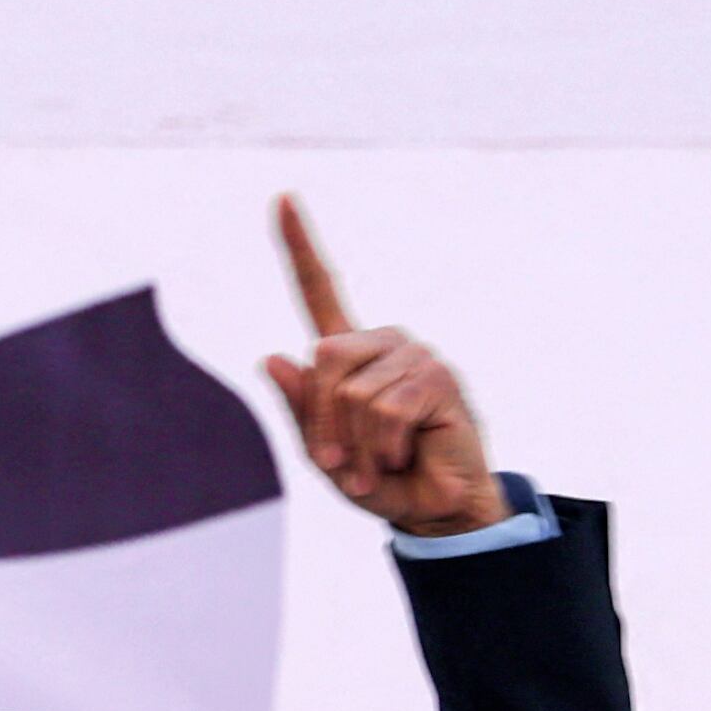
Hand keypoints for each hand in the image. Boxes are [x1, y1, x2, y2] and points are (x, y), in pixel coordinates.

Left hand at [263, 195, 509, 539]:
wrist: (436, 512)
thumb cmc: (382, 482)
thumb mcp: (326, 455)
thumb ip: (300, 411)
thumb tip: (272, 356)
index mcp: (350, 354)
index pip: (320, 290)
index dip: (298, 247)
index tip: (282, 198)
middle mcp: (382, 343)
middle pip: (324, 357)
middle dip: (324, 420)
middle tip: (345, 462)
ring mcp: (414, 356)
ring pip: (354, 392)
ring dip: (360, 446)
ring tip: (384, 463)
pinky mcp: (438, 379)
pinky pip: (387, 410)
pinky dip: (385, 448)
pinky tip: (404, 457)